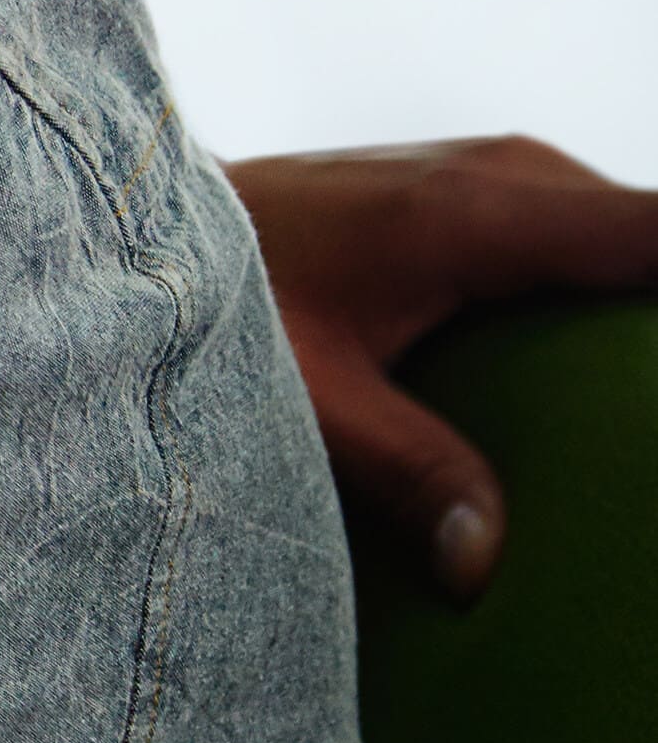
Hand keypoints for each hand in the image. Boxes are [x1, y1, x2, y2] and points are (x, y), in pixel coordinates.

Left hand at [231, 135, 657, 597]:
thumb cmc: (212, 292)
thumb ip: (404, 468)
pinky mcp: (487, 195)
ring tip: (630, 408)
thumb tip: (486, 567)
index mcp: (480, 211)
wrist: (137, 215)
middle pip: (654, 245)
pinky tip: (601, 384)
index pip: (657, 231)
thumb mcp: (306, 394)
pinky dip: (604, 302)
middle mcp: (509, 175)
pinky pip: (584, 243)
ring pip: (625, 241)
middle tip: (641, 422)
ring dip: (638, 317)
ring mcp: (503, 175)